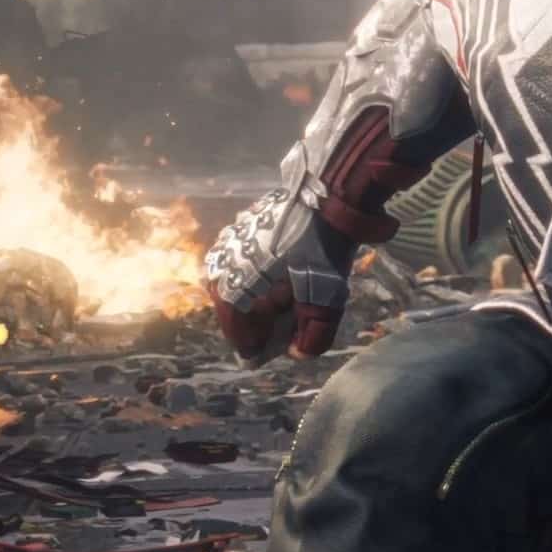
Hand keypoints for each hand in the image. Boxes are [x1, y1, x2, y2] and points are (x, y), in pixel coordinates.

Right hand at [203, 189, 355, 365]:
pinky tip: (280, 274)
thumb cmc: (322, 253)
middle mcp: (222, 263)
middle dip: (253, 320)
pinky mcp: (243, 222)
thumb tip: (298, 353)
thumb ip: (312, 336)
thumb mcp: (324, 301)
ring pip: (236, 280)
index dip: (251, 345)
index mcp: (233, 286)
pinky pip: (243, 258)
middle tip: (275, 328)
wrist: (329, 196)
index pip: (236, 328)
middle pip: (232, 305)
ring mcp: (230, 239)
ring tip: (281, 302)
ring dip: (255, 295)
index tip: (262, 355)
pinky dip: (257, 273)